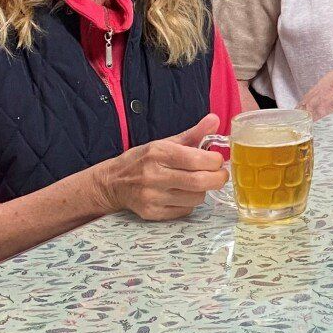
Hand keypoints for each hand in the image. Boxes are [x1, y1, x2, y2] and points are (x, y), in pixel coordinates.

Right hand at [93, 115, 226, 220]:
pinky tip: (183, 194)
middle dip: (218, 178)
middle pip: (199, 182)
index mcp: (158, 153)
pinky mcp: (152, 213)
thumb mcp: (165, 142)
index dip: (215, 160)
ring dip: (203, 191)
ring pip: (196, 198)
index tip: (217, 160)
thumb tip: (215, 119)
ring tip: (197, 183)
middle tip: (220, 174)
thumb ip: (193, 133)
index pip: (197, 159)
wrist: (113, 183)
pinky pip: (185, 211)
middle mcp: (153, 175)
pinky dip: (190, 203)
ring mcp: (152, 197)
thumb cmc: (142, 160)